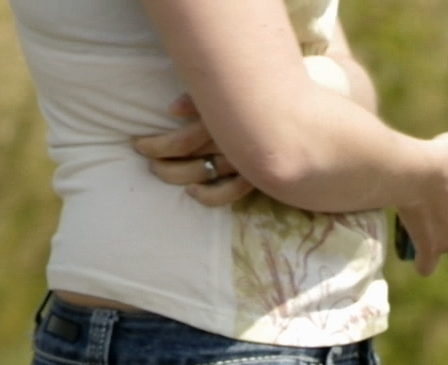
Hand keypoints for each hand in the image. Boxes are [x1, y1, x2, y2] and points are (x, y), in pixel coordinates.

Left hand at [133, 95, 257, 207]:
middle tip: (146, 155)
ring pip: (203, 176)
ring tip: (159, 170)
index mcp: (224, 119)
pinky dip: (208, 196)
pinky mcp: (256, 174)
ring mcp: (245, 161)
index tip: (137, 143)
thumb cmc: (263, 91)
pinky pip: (228, 193)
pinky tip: (194, 192)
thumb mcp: (231, 86)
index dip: (155, 145)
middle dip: (160, 160)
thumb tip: (173, 109)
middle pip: (187, 161)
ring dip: (178, 177)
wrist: (310, 109)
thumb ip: (202, 96)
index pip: (180, 141)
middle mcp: (233, 143)